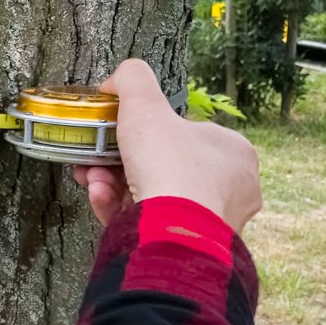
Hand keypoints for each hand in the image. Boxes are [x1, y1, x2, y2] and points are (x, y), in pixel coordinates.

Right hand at [73, 59, 261, 233]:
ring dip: (113, 185)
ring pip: (153, 196)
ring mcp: (213, 221)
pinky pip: (150, 223)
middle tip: (94, 160)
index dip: (144, 132)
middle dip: (120, 163)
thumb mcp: (145, 105)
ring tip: (92, 181)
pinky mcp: (190, 245)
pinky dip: (120, 210)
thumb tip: (116, 79)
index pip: (184, 134)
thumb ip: (132, 79)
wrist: (173, 232)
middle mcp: (231, 187)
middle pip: (162, 166)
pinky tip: (99, 199)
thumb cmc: (170, 167)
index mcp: (233, 151)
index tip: (114, 134)